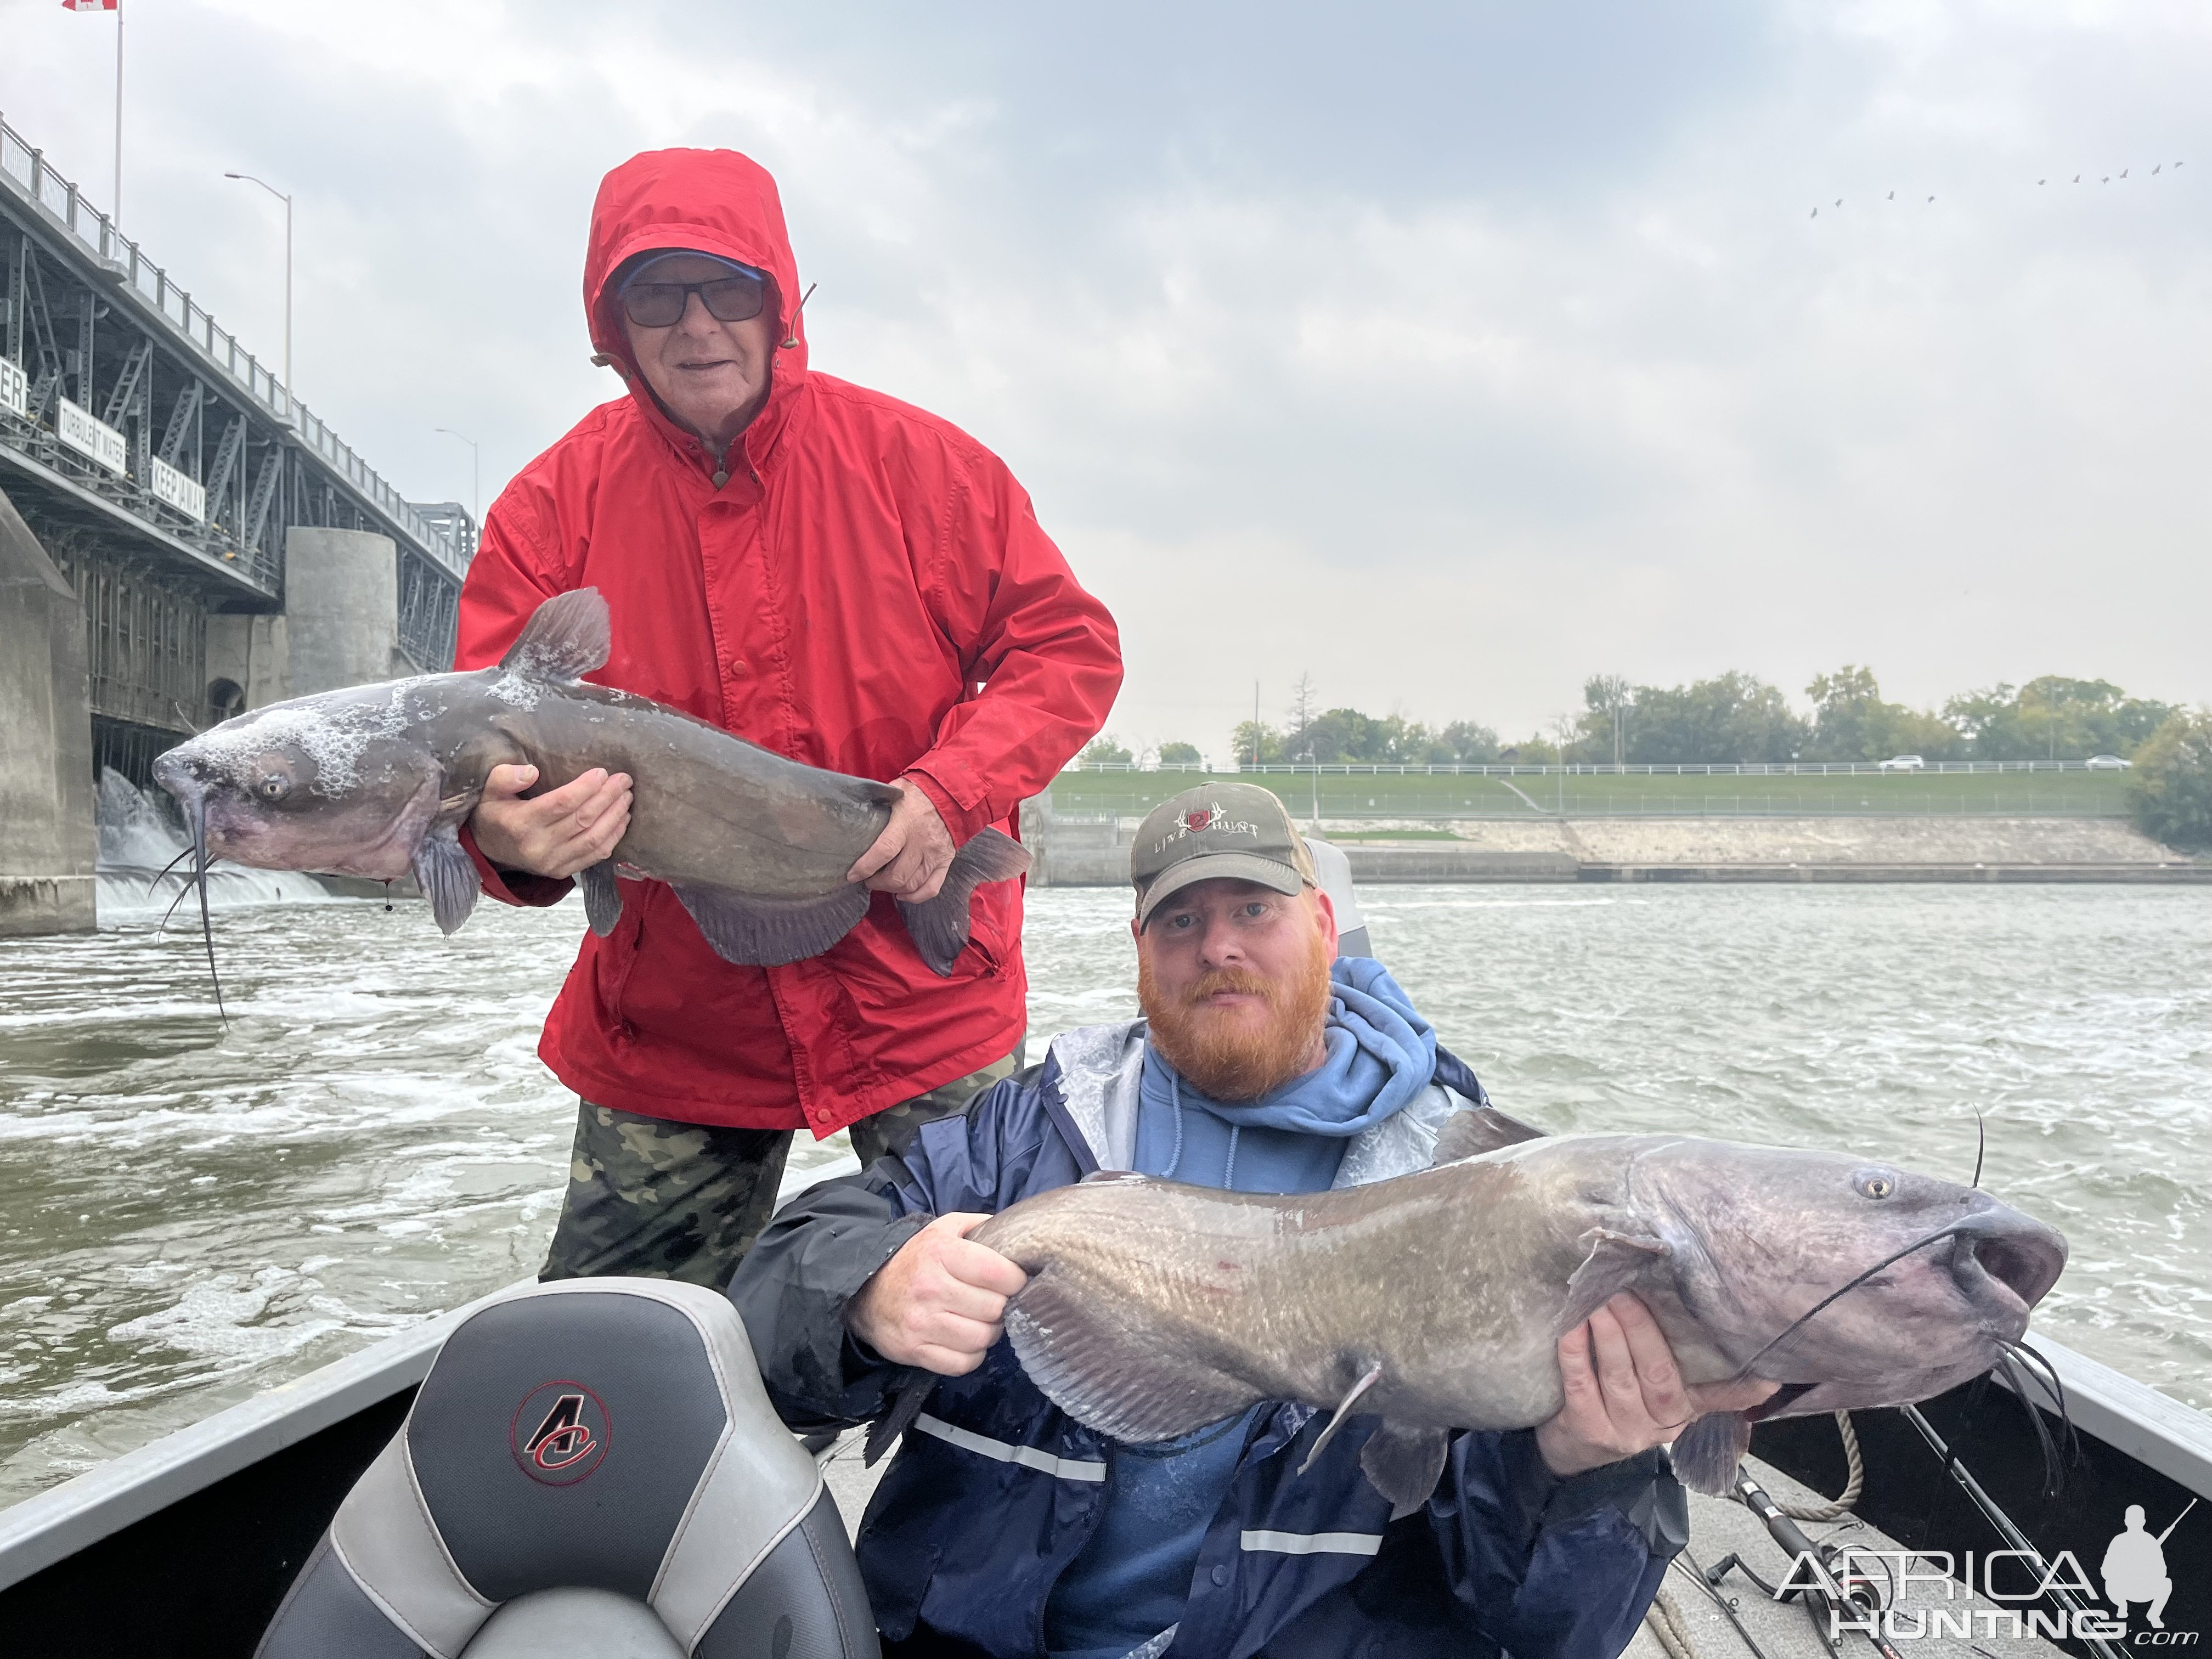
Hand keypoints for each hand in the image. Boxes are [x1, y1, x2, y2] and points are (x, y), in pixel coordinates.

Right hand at [468, 763, 631, 879]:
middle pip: (583, 819)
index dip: (586, 787)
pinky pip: (595, 856)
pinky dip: (613, 837)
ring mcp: (552, 863)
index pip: (562, 803)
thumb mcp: (489, 790)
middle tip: (623, 780)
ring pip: (594, 839)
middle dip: (608, 797)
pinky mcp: (562, 871)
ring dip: (615, 816)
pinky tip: (622, 819)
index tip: (602, 772)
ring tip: (626, 796)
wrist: (488, 850)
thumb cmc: (494, 813)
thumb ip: (505, 777)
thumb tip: (531, 771)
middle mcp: (538, 847)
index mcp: (520, 823)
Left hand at [846, 777, 956, 901]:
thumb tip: (854, 815)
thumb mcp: (894, 792)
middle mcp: (922, 842)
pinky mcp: (945, 862)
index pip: (884, 851)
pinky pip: (931, 888)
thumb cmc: (918, 792)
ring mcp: (935, 854)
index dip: (865, 867)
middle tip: (868, 878)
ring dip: (893, 889)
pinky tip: (902, 894)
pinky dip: (915, 896)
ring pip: (912, 885)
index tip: (852, 875)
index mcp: (906, 822)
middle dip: (877, 882)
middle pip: (897, 875)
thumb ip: (877, 805)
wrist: (951, 794)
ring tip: (883, 883)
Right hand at [847, 1212, 1026, 1375]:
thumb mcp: (942, 1229)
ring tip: (982, 1321)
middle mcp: (930, 1288)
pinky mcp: (915, 1351)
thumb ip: (978, 1225)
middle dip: (1003, 1305)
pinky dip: (972, 1355)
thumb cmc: (914, 1259)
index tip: (1012, 1280)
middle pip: (994, 1308)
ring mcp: (921, 1323)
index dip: (1015, 1278)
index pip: (997, 1272)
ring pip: (982, 1338)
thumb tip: (1016, 1232)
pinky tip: (966, 1341)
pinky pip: (963, 1363)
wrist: (866, 1292)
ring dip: (989, 1332)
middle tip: (995, 1301)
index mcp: (941, 1252)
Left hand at [1535, 1294, 1778, 1477]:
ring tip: (1597, 1299)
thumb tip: (1698, 1313)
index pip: (1721, 1398)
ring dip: (1608, 1334)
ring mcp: (1626, 1431)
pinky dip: (1575, 1353)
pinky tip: (1571, 1326)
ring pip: (1619, 1377)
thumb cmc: (1619, 1400)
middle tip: (1625, 1290)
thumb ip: (1678, 1361)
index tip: (1769, 1377)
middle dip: (1642, 1329)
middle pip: (1659, 1374)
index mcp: (1687, 1408)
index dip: (1744, 1390)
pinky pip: (1582, 1386)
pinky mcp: (1589, 1431)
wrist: (1575, 1448)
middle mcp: (1663, 1424)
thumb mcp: (1656, 1389)